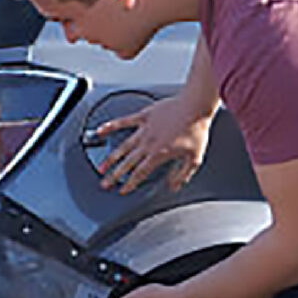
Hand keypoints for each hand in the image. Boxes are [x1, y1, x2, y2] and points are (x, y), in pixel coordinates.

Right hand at [97, 94, 213, 193]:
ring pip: (122, 147)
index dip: (130, 183)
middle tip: (105, 184)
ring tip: (102, 167)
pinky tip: (101, 131)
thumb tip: (174, 186)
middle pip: (127, 164)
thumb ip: (182, 174)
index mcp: (159, 154)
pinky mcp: (143, 117)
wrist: (195, 106)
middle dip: (115, 176)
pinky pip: (123, 122)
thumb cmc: (196, 129)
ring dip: (111, 159)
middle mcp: (148, 144)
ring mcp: (143, 130)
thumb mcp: (195, 158)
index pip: (140, 173)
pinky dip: (111, 126)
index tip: (123, 190)